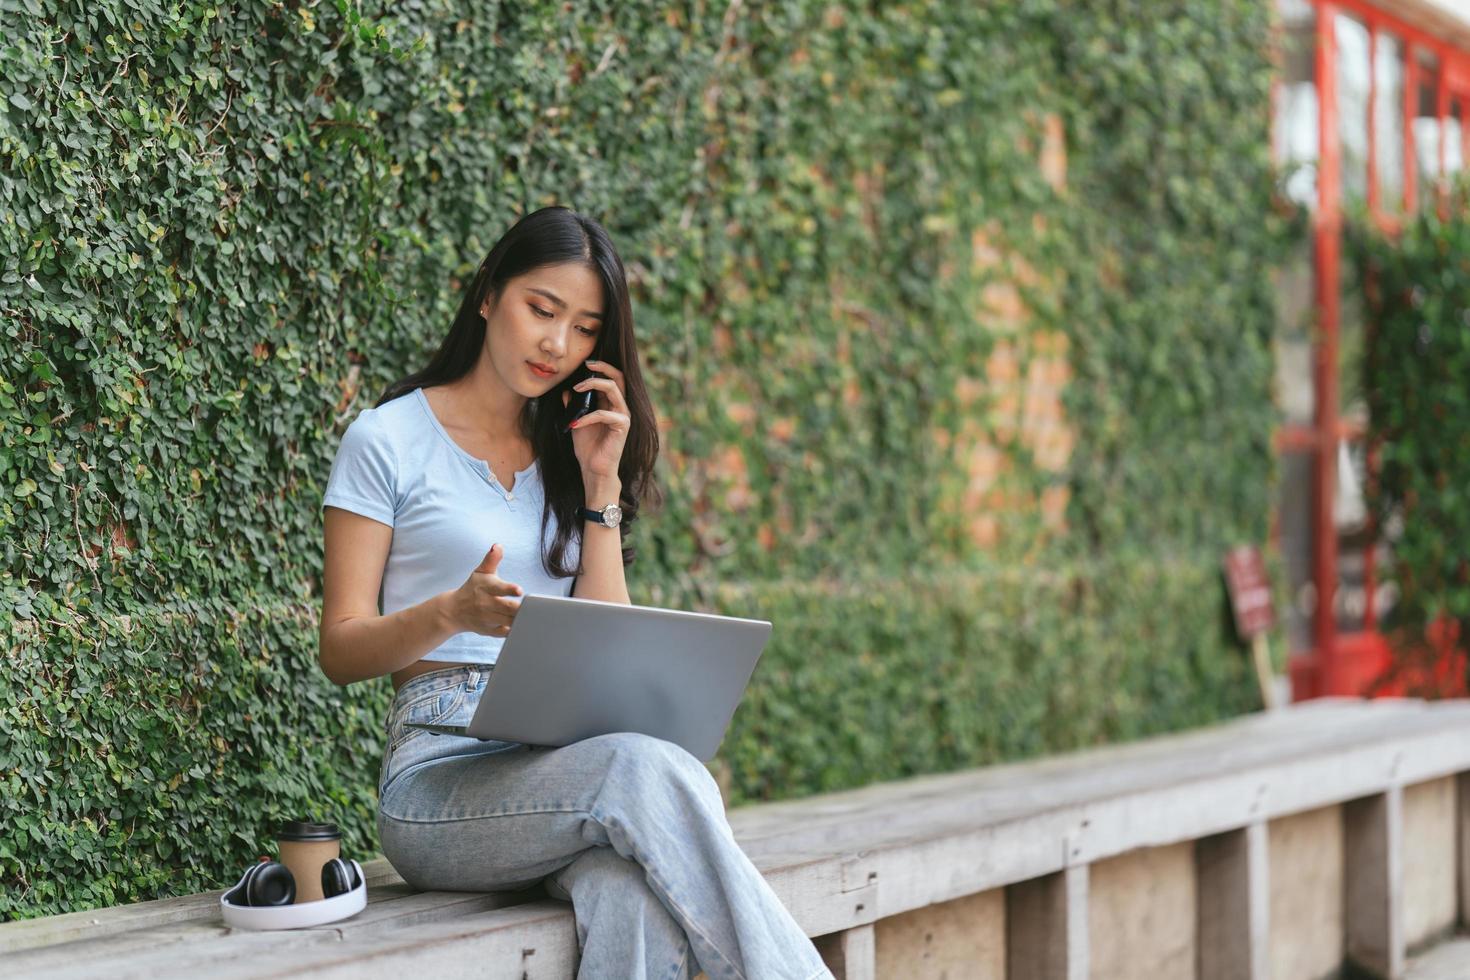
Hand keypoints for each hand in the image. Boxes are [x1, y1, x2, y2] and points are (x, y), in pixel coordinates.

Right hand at [446, 543, 523, 636]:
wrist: (454, 610)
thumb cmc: (473, 588)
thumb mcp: (480, 572)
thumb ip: (491, 559)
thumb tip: (498, 546)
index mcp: (486, 588)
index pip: (499, 588)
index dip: (509, 589)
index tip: (519, 590)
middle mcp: (486, 604)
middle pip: (507, 607)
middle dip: (520, 608)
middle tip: (534, 606)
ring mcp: (487, 618)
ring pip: (508, 621)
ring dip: (520, 619)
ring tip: (532, 616)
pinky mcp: (488, 630)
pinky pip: (503, 633)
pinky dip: (512, 631)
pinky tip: (522, 627)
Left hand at [563, 359, 629, 481]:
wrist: (594, 469)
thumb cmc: (588, 447)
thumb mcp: (576, 421)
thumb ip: (573, 406)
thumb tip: (566, 390)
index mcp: (611, 404)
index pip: (613, 378)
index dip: (602, 367)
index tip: (586, 363)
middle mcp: (620, 407)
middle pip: (618, 377)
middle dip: (602, 367)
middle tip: (587, 365)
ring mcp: (623, 416)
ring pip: (613, 389)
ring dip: (593, 385)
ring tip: (576, 389)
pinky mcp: (622, 426)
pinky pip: (604, 414)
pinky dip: (587, 417)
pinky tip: (575, 423)